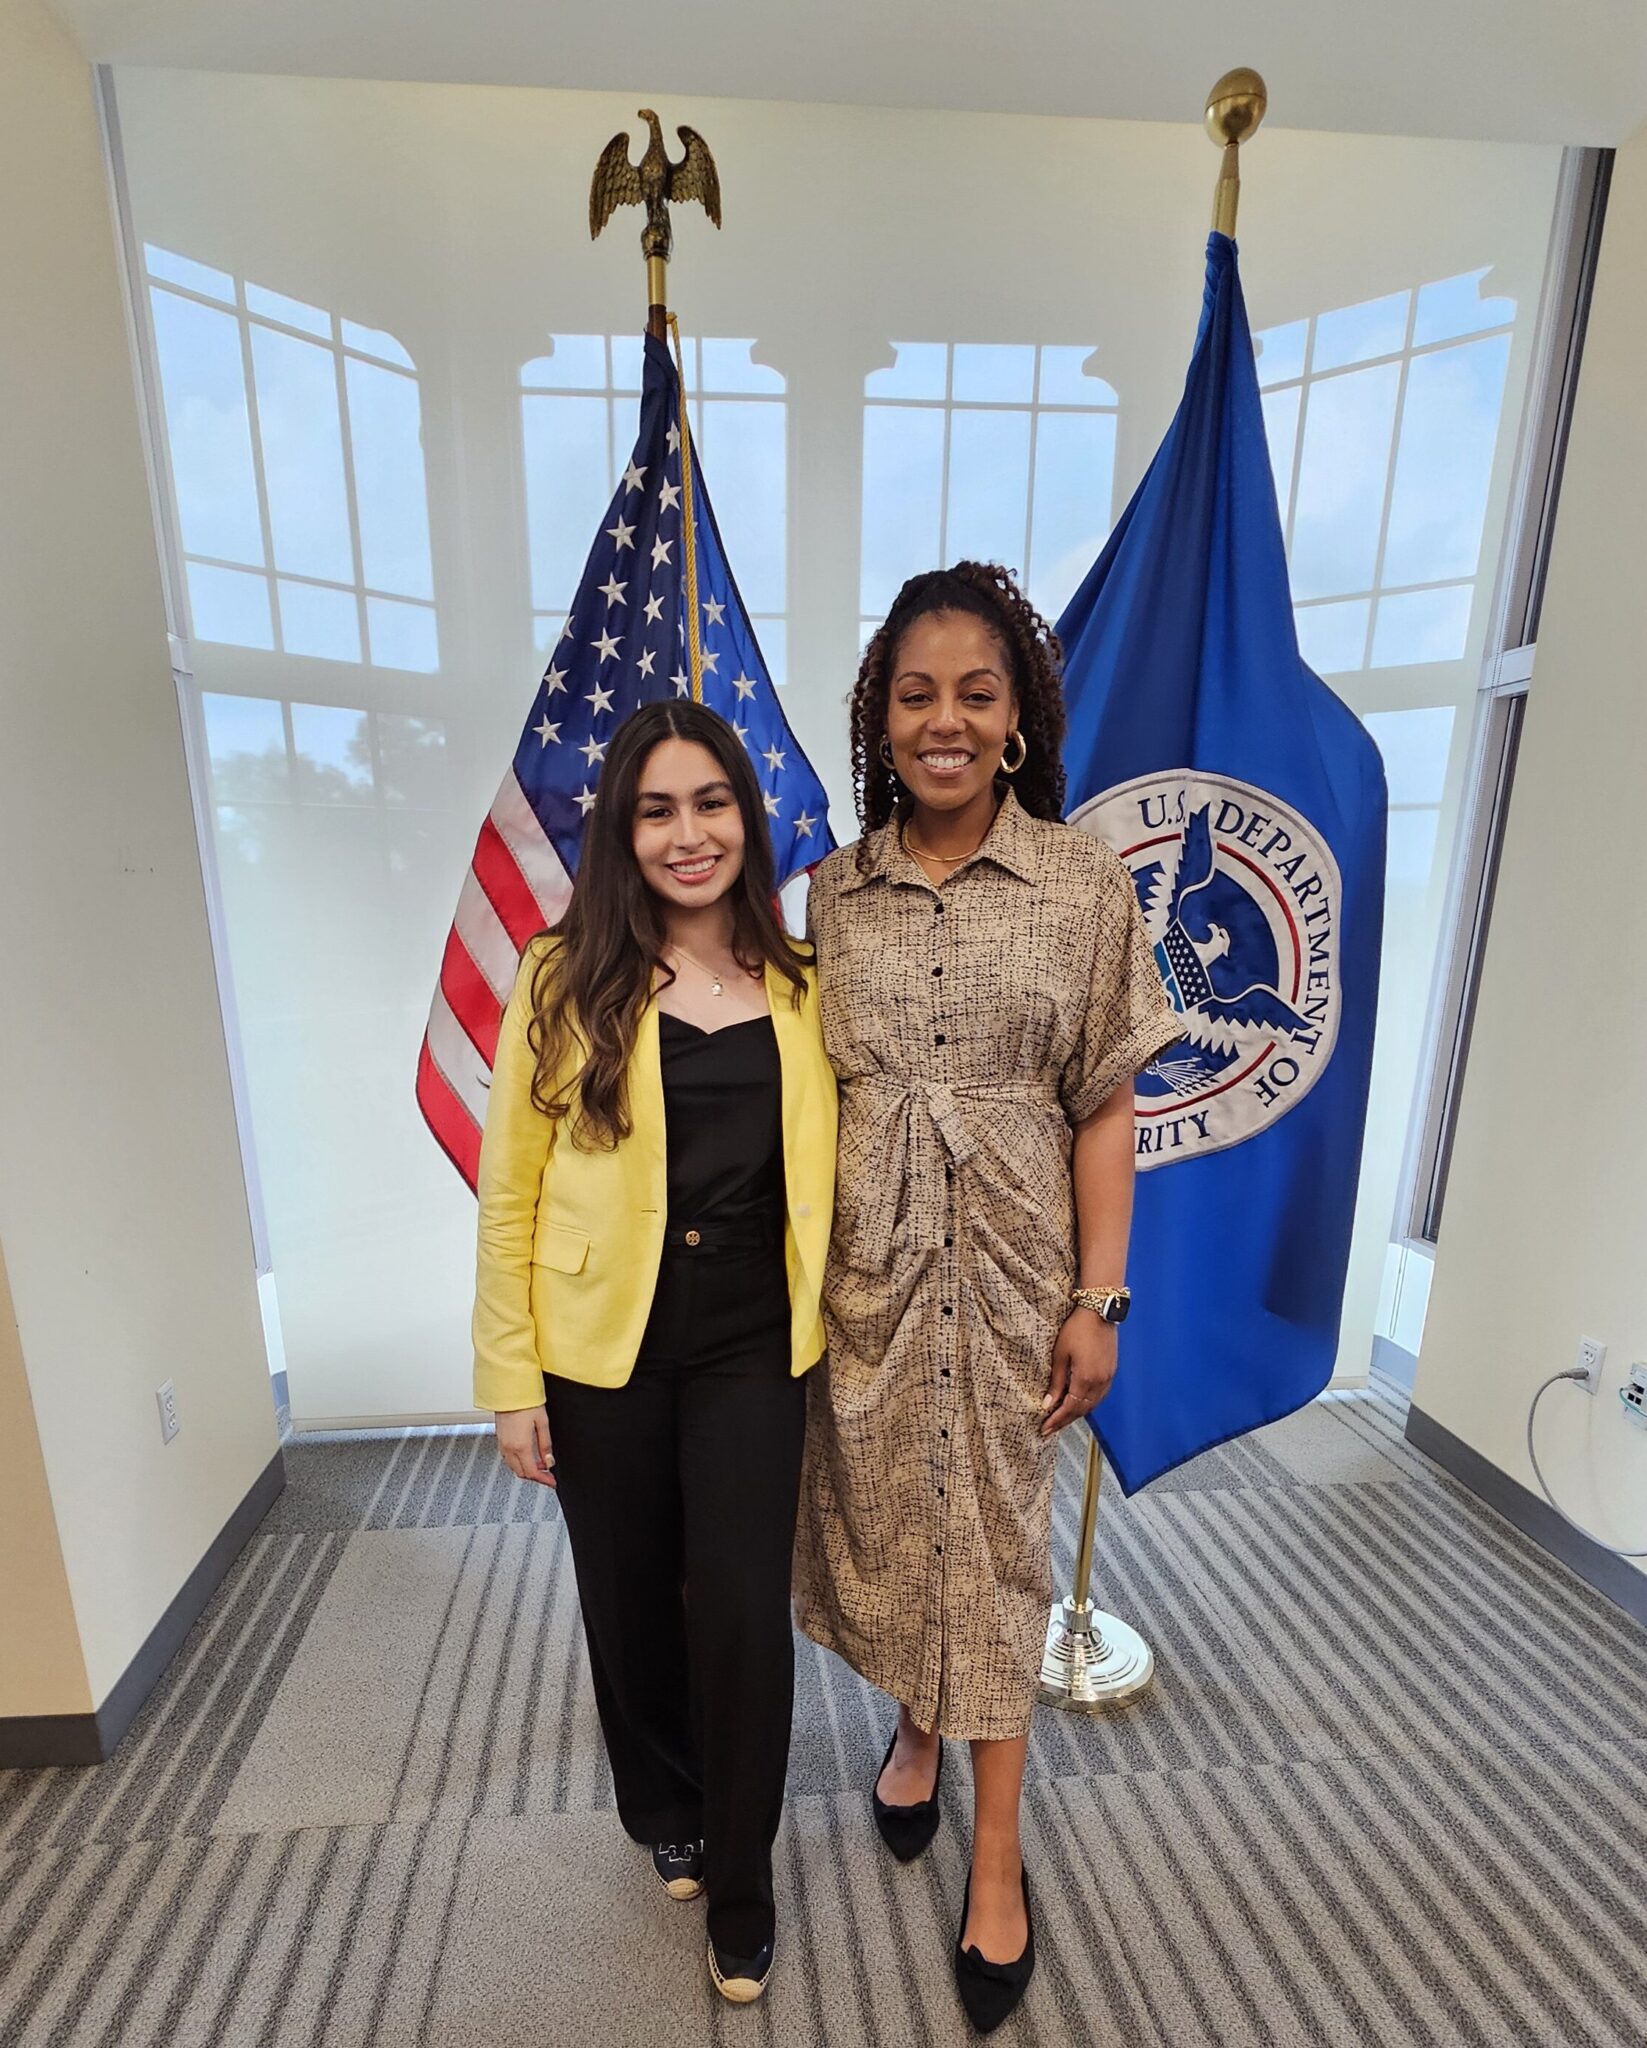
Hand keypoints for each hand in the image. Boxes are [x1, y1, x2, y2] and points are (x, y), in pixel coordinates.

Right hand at [495, 1404, 555, 1486]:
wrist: (509, 1389)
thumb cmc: (525, 1401)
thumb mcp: (542, 1423)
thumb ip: (546, 1445)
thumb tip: (549, 1461)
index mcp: (520, 1446)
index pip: (532, 1472)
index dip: (544, 1480)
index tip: (552, 1482)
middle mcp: (508, 1447)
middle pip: (521, 1472)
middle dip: (535, 1476)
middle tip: (548, 1475)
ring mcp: (502, 1443)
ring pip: (514, 1466)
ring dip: (526, 1469)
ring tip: (540, 1464)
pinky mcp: (499, 1438)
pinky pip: (508, 1457)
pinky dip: (518, 1461)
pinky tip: (527, 1456)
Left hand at [1040, 1311, 1117, 1436]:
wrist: (1099, 1311)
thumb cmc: (1076, 1329)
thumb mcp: (1060, 1355)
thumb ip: (1056, 1382)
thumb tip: (1048, 1404)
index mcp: (1086, 1379)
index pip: (1069, 1408)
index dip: (1057, 1420)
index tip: (1045, 1429)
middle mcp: (1100, 1382)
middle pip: (1082, 1410)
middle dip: (1065, 1421)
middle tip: (1050, 1429)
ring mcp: (1108, 1378)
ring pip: (1092, 1405)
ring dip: (1076, 1414)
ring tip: (1061, 1419)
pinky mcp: (1111, 1372)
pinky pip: (1099, 1396)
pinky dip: (1087, 1404)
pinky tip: (1077, 1404)